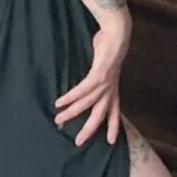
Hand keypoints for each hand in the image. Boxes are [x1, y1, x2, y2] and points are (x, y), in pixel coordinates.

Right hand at [53, 13, 131, 147]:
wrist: (117, 33)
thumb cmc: (109, 46)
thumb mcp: (105, 64)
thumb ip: (98, 73)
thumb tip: (89, 77)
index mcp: (113, 88)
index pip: (115, 111)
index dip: (114, 126)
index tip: (111, 141)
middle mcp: (110, 89)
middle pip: (100, 114)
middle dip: (89, 129)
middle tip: (78, 142)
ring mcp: (105, 83)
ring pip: (87, 103)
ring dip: (72, 112)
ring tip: (58, 119)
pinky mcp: (99, 75)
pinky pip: (82, 90)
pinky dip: (70, 97)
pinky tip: (60, 102)